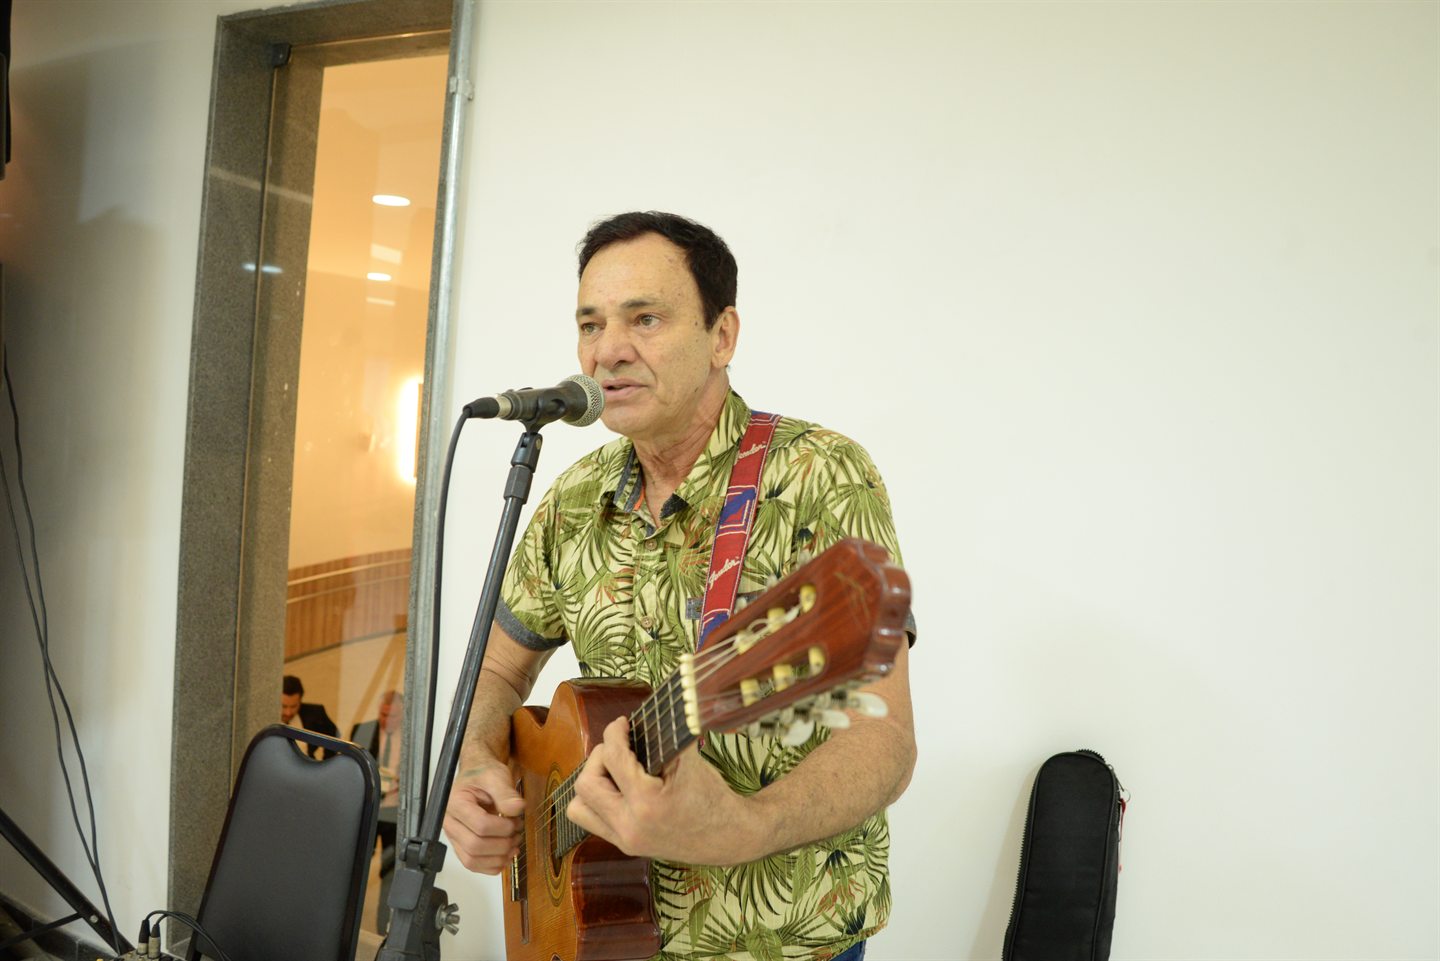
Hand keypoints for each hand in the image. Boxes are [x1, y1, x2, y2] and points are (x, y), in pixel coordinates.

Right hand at [443, 761, 526, 873]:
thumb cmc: (483, 774)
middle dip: (502, 844)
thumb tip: (517, 808)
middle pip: (474, 846)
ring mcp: (454, 837)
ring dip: (498, 858)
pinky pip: (472, 865)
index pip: (480, 825)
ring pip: (472, 860)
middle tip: (517, 833)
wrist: (477, 775)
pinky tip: (506, 856)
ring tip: (513, 844)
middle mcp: (450, 823)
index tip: (515, 821)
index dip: (502, 828)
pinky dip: (491, 866)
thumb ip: (505, 792)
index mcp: (456, 803)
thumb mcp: (496, 775)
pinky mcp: (461, 846)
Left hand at [566, 716, 754, 865]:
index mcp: (648, 804)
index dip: (614, 733)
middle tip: (618, 748)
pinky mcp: (625, 846)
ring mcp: (625, 841)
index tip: (622, 723)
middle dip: (599, 757)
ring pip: (578, 807)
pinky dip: (597, 800)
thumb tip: (636, 720)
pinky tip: (618, 788)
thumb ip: (660, 739)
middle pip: (586, 784)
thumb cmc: (713, 797)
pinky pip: (592, 820)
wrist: (729, 837)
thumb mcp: (689, 761)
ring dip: (591, 783)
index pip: (613, 758)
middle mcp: (630, 827)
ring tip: (614, 771)